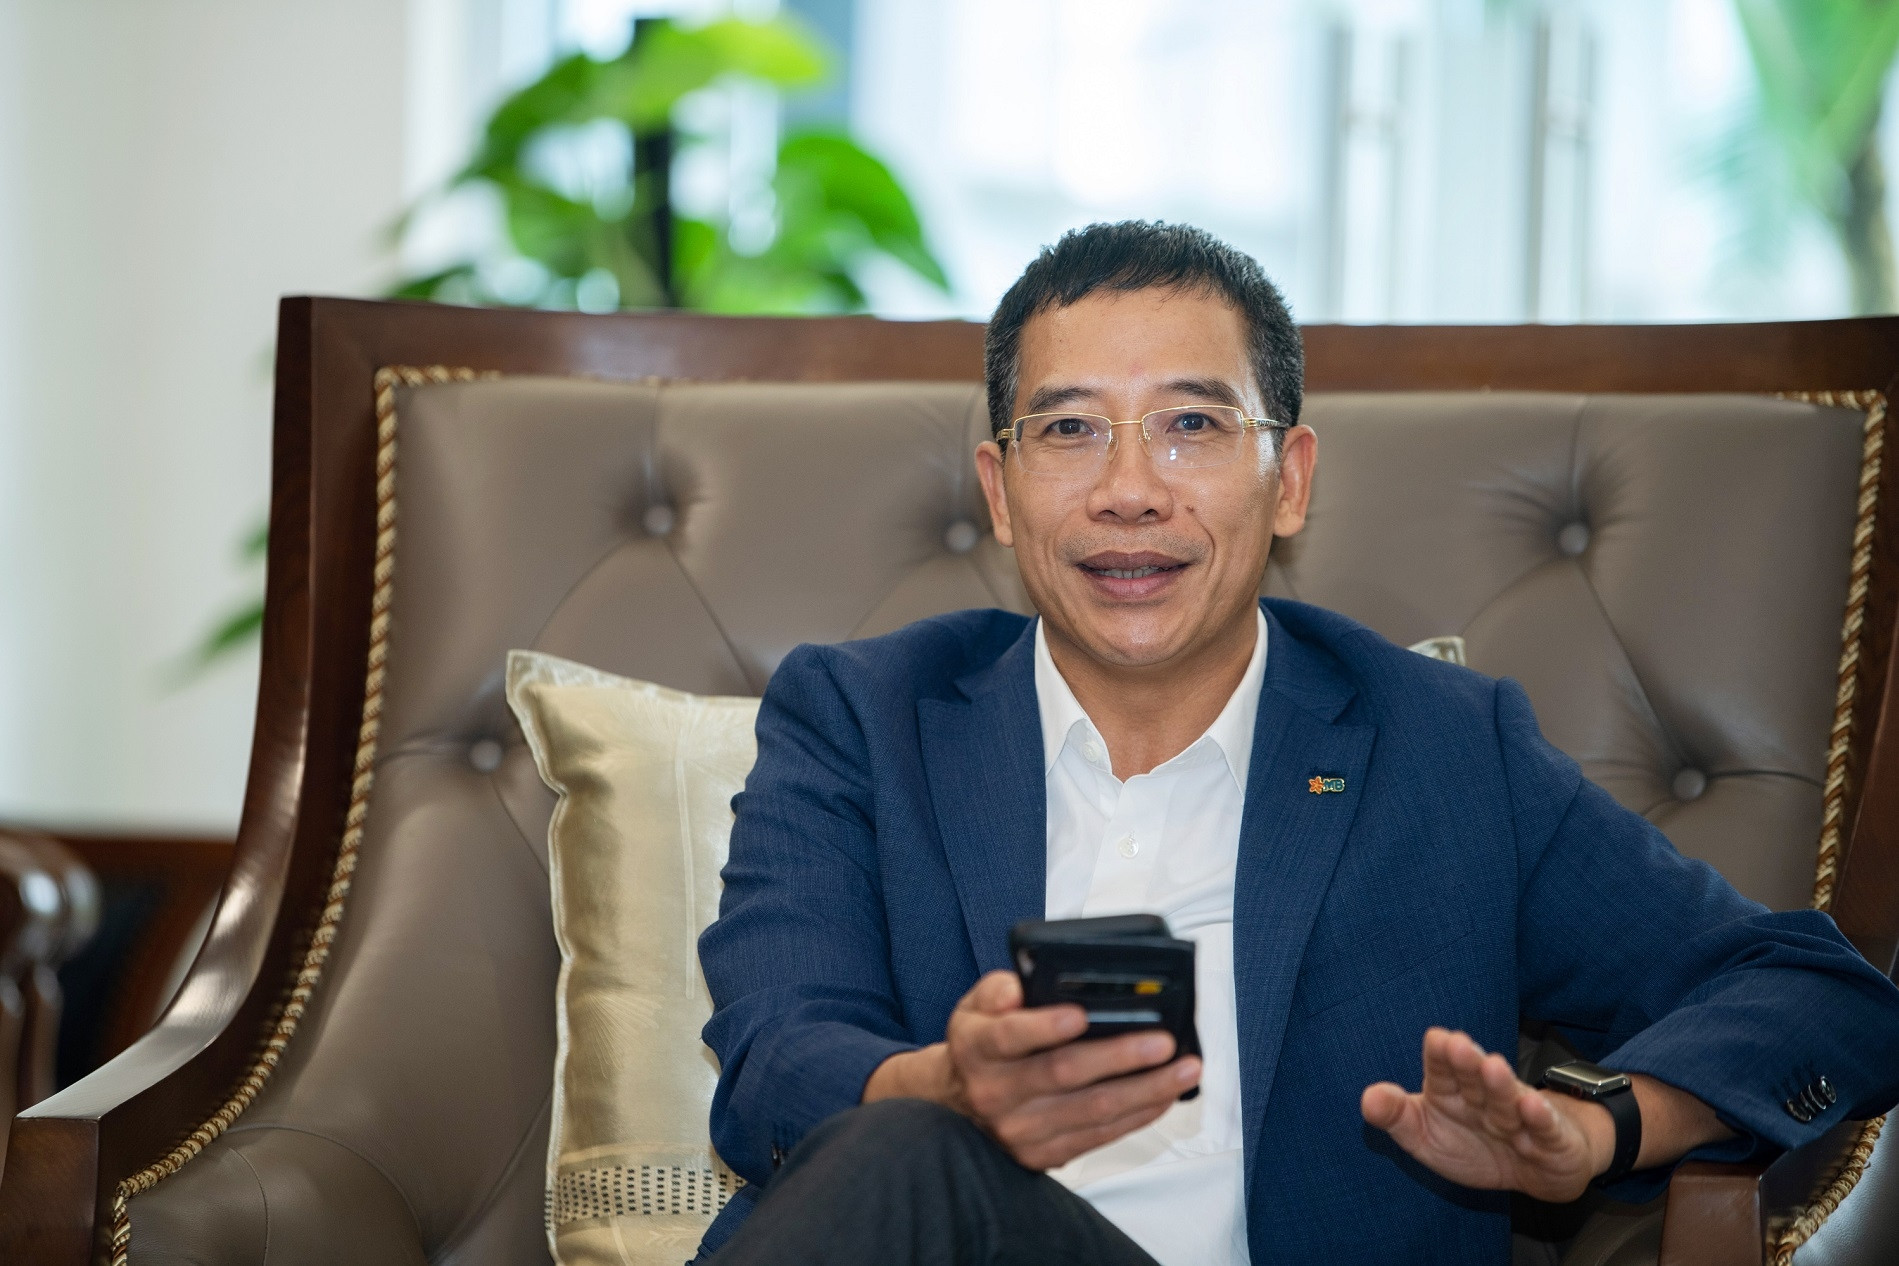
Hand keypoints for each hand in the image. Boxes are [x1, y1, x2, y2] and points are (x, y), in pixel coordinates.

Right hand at [863, 969, 1201, 1169]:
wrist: (958, 1103)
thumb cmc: (982, 1042)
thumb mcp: (975, 1005)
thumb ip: (997, 989)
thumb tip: (1017, 990)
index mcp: (977, 1048)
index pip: (1008, 1036)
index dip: (1044, 1026)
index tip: (1081, 1014)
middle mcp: (995, 1093)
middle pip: (1063, 1074)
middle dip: (1119, 1057)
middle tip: (1162, 1041)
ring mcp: (1020, 1131)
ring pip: (1091, 1110)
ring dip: (1144, 1090)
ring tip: (1184, 1068)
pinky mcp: (1043, 1155)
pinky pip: (1098, 1136)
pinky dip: (1137, 1115)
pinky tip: (1164, 1094)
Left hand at [1360, 1028, 1612, 1202]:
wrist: (1537, 1170)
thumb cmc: (1474, 1145)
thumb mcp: (1427, 1138)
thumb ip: (1397, 1117)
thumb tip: (1367, 1099)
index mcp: (1452, 1091)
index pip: (1442, 1069)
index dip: (1440, 1056)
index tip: (1437, 1039)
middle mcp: (1485, 1097)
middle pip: (1475, 1078)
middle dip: (1468, 1063)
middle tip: (1459, 1045)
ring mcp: (1519, 1117)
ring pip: (1507, 1099)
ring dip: (1500, 1085)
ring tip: (1492, 1067)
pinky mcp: (1552, 1139)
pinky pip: (1544, 1128)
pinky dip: (1539, 1118)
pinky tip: (1531, 1106)